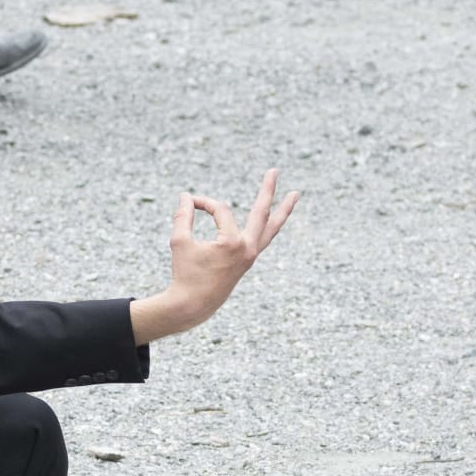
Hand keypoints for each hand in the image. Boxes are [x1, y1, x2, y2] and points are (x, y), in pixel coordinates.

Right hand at [131, 170, 298, 343]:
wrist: (193, 305)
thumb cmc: (185, 273)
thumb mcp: (179, 242)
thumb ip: (183, 217)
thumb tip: (186, 197)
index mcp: (232, 242)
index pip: (219, 210)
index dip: (202, 203)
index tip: (188, 203)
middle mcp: (247, 248)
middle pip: (262, 212)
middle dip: (268, 190)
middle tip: (275, 171)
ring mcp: (251, 255)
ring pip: (271, 228)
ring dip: (283, 211)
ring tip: (295, 195)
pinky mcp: (248, 261)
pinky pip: (264, 239)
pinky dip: (270, 226)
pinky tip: (275, 217)